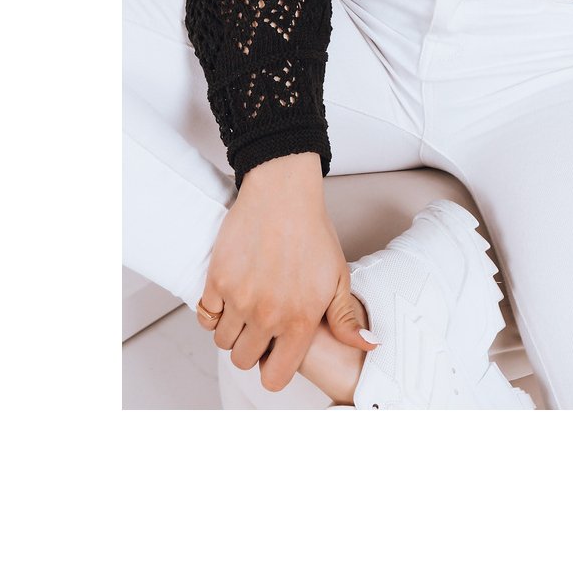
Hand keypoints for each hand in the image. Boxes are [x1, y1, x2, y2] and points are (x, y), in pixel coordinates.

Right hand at [197, 152, 376, 392]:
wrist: (283, 194)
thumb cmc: (312, 232)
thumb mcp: (339, 276)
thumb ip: (346, 318)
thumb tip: (367, 346)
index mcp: (300, 320)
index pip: (275, 378)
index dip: (274, 368)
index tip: (277, 351)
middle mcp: (267, 315)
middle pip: (244, 361)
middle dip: (252, 348)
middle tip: (261, 325)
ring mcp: (240, 299)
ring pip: (223, 341)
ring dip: (232, 330)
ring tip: (247, 307)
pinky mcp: (217, 280)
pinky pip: (205, 316)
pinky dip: (214, 311)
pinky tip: (230, 296)